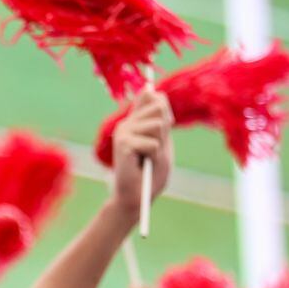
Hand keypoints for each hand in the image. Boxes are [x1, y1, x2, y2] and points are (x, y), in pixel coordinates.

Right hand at [106, 89, 171, 222]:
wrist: (137, 198)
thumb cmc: (151, 173)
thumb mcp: (162, 141)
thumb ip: (159, 117)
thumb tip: (149, 89)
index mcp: (136, 121)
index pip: (154, 97)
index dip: (165, 114)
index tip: (161, 135)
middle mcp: (127, 122)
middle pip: (160, 108)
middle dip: (164, 132)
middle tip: (153, 150)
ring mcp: (123, 131)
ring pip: (158, 125)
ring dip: (159, 146)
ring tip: (147, 158)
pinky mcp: (123, 143)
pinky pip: (153, 144)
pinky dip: (154, 157)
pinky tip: (141, 165)